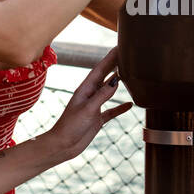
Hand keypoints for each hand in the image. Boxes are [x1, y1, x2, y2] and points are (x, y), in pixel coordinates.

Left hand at [46, 46, 132, 161]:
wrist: (63, 145)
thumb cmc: (70, 126)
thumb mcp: (88, 109)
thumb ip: (102, 95)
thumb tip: (116, 81)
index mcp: (85, 89)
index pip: (100, 70)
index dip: (110, 58)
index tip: (119, 47)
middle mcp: (90, 95)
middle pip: (105, 77)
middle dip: (115, 65)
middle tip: (126, 54)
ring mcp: (94, 106)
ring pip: (109, 91)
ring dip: (118, 82)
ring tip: (129, 73)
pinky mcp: (97, 118)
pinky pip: (111, 110)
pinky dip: (120, 107)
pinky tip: (129, 104)